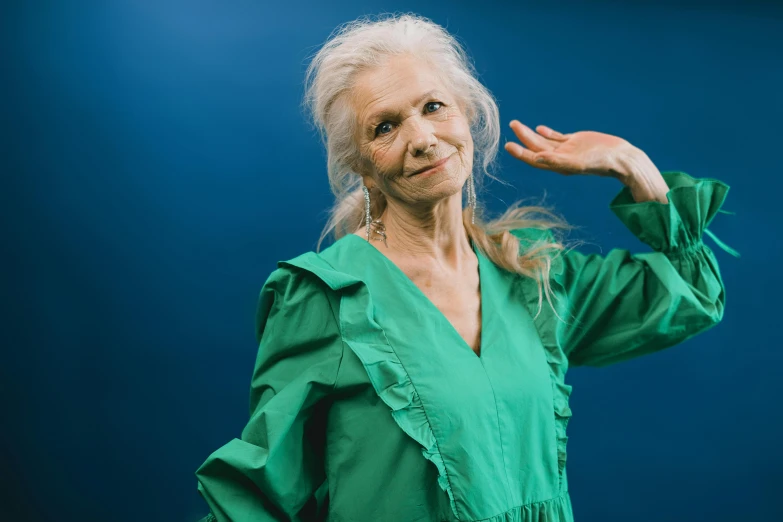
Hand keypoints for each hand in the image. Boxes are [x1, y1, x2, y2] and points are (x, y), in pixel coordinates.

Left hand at [504, 120, 669, 202]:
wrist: (621, 158)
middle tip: (512, 125)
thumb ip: (557, 161)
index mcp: (558, 165)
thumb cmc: (601, 163)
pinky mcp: (576, 141)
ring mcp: (568, 149)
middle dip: (522, 138)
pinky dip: (547, 133)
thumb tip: (536, 158)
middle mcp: (560, 158)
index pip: (534, 159)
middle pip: (536, 147)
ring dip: (530, 133)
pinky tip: (539, 128)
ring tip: (517, 124)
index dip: (520, 153)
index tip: (508, 145)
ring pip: (544, 140)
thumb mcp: (578, 162)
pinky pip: (557, 137)